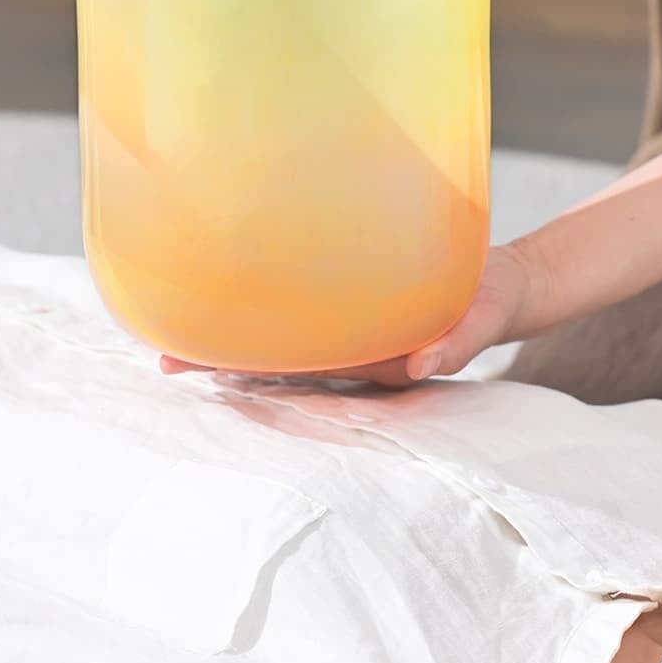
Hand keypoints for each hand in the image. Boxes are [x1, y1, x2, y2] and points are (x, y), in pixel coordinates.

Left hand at [160, 242, 538, 388]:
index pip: (299, 374)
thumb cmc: (488, 304)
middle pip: (275, 364)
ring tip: (175, 333)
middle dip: (221, 362)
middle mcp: (349, 355)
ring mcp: (347, 334)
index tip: (199, 373)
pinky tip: (227, 297)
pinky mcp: (351, 308)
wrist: (499, 286)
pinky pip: (301, 314)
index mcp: (371, 365)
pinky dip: (263, 311)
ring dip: (231, 340)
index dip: (249, 376)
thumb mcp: (480, 322)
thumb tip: (424, 363)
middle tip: (162, 360)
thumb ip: (457, 344)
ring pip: (280, 342)